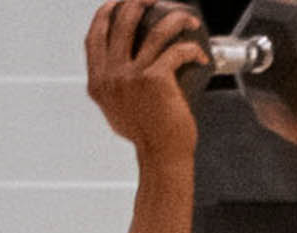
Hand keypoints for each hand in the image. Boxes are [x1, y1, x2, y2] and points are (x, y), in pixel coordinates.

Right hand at [85, 0, 206, 161]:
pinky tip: (201, 54)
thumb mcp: (115, 109)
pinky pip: (178, 50)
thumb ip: (112, 87)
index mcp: (98, 82)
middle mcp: (111, 77)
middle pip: (124, 21)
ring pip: (156, 29)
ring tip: (188, 19)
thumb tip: (119, 67)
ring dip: (176, 18)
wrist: (160, 154)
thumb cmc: (145, 135)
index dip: (107, 12)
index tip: (119, 2)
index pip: (95, 35)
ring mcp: (131, 77)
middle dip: (141, 1)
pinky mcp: (155, 79)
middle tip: (157, 0)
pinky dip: (194, 49)